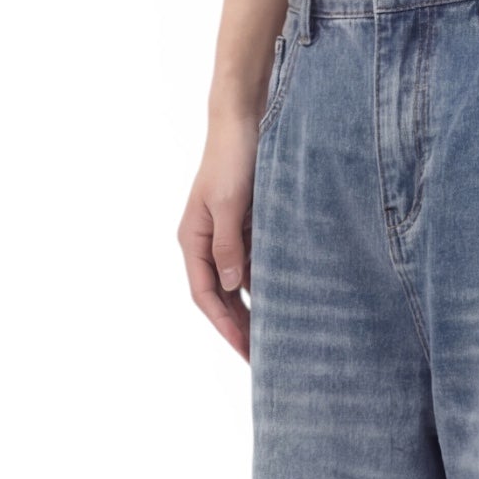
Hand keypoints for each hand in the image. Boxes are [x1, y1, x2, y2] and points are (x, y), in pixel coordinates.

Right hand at [177, 108, 259, 360]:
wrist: (245, 120)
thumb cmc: (232, 158)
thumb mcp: (228, 204)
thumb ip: (228, 245)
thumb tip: (231, 285)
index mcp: (193, 239)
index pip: (205, 294)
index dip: (224, 324)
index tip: (244, 349)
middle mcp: (207, 242)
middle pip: (222, 296)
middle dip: (239, 326)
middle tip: (263, 357)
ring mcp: (227, 236)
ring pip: (239, 284)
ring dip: (254, 309)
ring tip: (277, 337)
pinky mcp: (247, 228)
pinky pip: (255, 265)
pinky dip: (267, 285)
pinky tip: (285, 302)